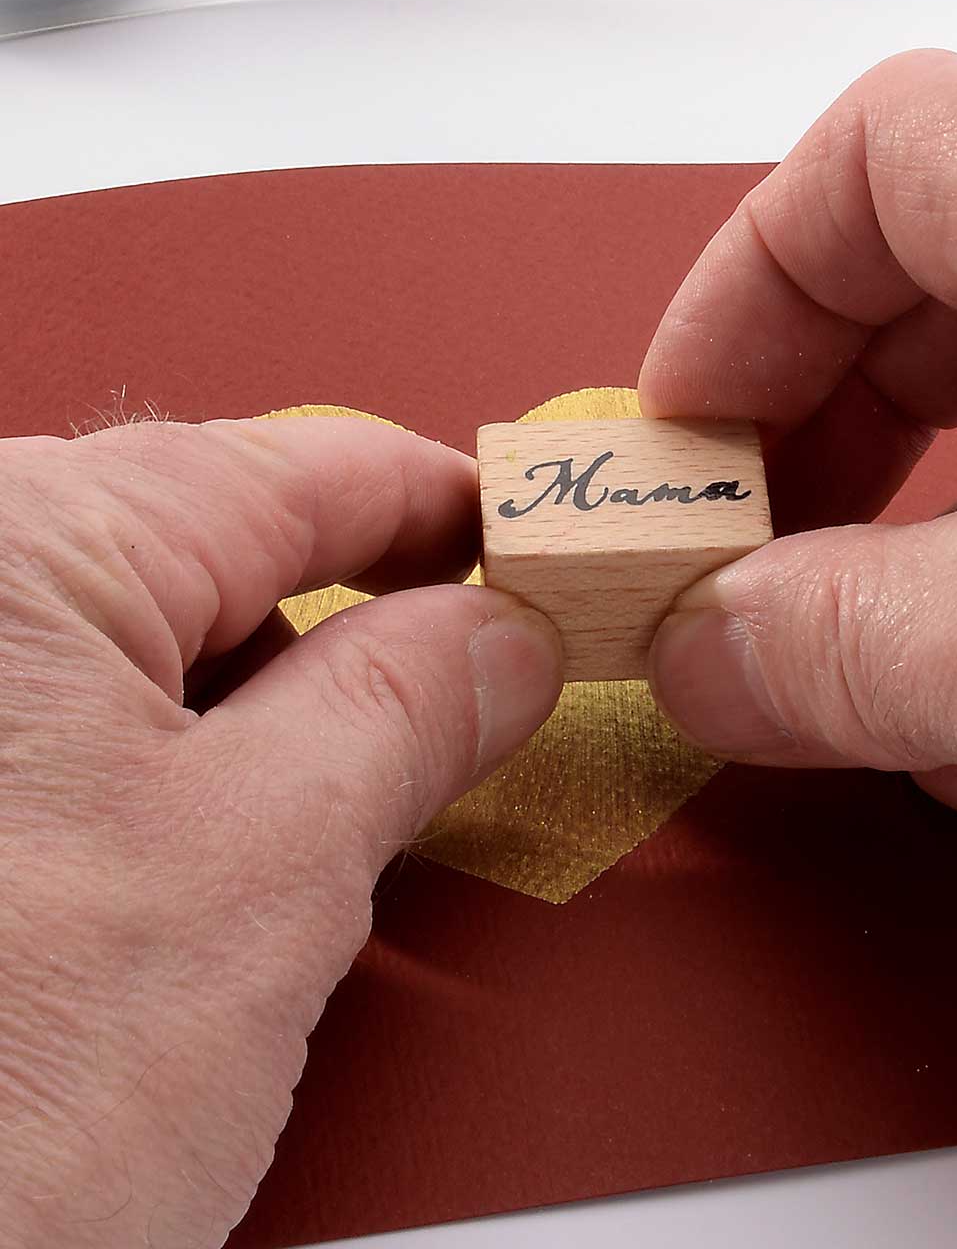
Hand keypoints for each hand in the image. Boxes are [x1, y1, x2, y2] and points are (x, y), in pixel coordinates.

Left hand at [0, 417, 561, 1243]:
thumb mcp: (262, 872)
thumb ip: (407, 710)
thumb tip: (502, 638)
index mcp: (18, 543)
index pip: (304, 469)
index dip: (444, 506)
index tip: (521, 543)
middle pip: (227, 547)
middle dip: (365, 617)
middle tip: (473, 687)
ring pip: (158, 645)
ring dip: (275, 710)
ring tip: (344, 803)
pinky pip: (88, 723)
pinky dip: (186, 766)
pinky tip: (218, 849)